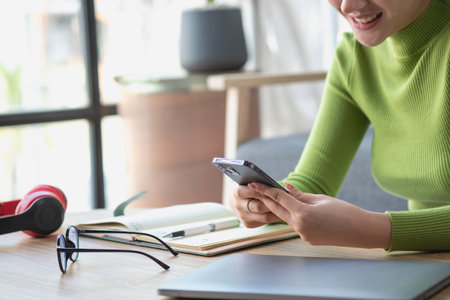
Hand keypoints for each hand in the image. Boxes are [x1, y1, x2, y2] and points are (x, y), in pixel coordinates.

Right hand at [229, 185, 281, 227]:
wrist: (234, 200)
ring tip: (288, 209)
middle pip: (258, 206)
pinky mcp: (248, 224)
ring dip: (276, 212)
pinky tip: (283, 214)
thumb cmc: (245, 186)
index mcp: (236, 192)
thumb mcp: (247, 180)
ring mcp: (242, 217)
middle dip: (273, 204)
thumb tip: (272, 184)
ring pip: (263, 217)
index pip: (252, 192)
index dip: (264, 192)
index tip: (276, 190)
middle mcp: (237, 206)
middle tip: (286, 201)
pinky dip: (273, 218)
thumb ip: (257, 182)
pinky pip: (264, 222)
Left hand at [248, 182, 391, 248]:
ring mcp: (303, 235)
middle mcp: (300, 227)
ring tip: (267, 196)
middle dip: (264, 199)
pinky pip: (294, 224)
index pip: (279, 198)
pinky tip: (286, 208)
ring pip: (284, 218)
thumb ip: (300, 195)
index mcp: (303, 214)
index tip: (253, 183)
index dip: (264, 189)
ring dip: (276, 207)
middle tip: (253, 188)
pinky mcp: (307, 239)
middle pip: (277, 210)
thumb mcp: (321, 199)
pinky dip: (289, 215)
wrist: (361, 232)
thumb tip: (286, 187)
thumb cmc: (345, 211)